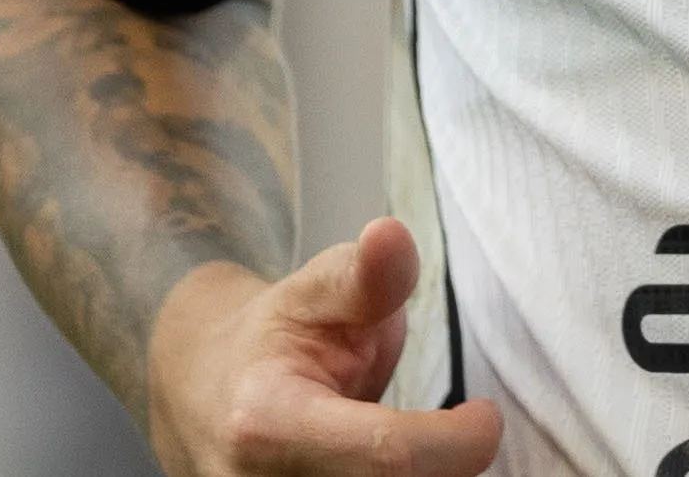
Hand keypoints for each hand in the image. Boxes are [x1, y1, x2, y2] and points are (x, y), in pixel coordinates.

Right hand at [142, 217, 500, 476]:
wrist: (204, 390)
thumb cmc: (275, 339)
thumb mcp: (316, 290)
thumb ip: (366, 274)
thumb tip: (390, 235)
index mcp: (269, 421)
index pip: (389, 456)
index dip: (456, 442)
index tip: (484, 417)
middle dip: (439, 462)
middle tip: (446, 429)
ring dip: (419, 473)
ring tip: (403, 443)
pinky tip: (389, 465)